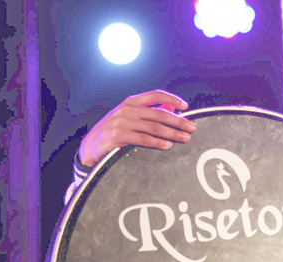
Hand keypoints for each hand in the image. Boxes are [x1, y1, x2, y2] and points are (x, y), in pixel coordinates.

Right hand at [78, 90, 196, 166]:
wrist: (90, 146)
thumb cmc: (113, 131)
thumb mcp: (128, 118)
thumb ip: (147, 113)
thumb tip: (172, 110)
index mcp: (130, 103)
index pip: (154, 95)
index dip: (171, 99)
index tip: (185, 106)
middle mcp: (127, 110)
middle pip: (159, 113)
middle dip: (178, 121)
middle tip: (192, 128)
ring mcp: (122, 122)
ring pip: (154, 127)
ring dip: (173, 133)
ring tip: (185, 138)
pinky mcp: (118, 136)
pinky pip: (143, 139)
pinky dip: (157, 142)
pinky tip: (167, 145)